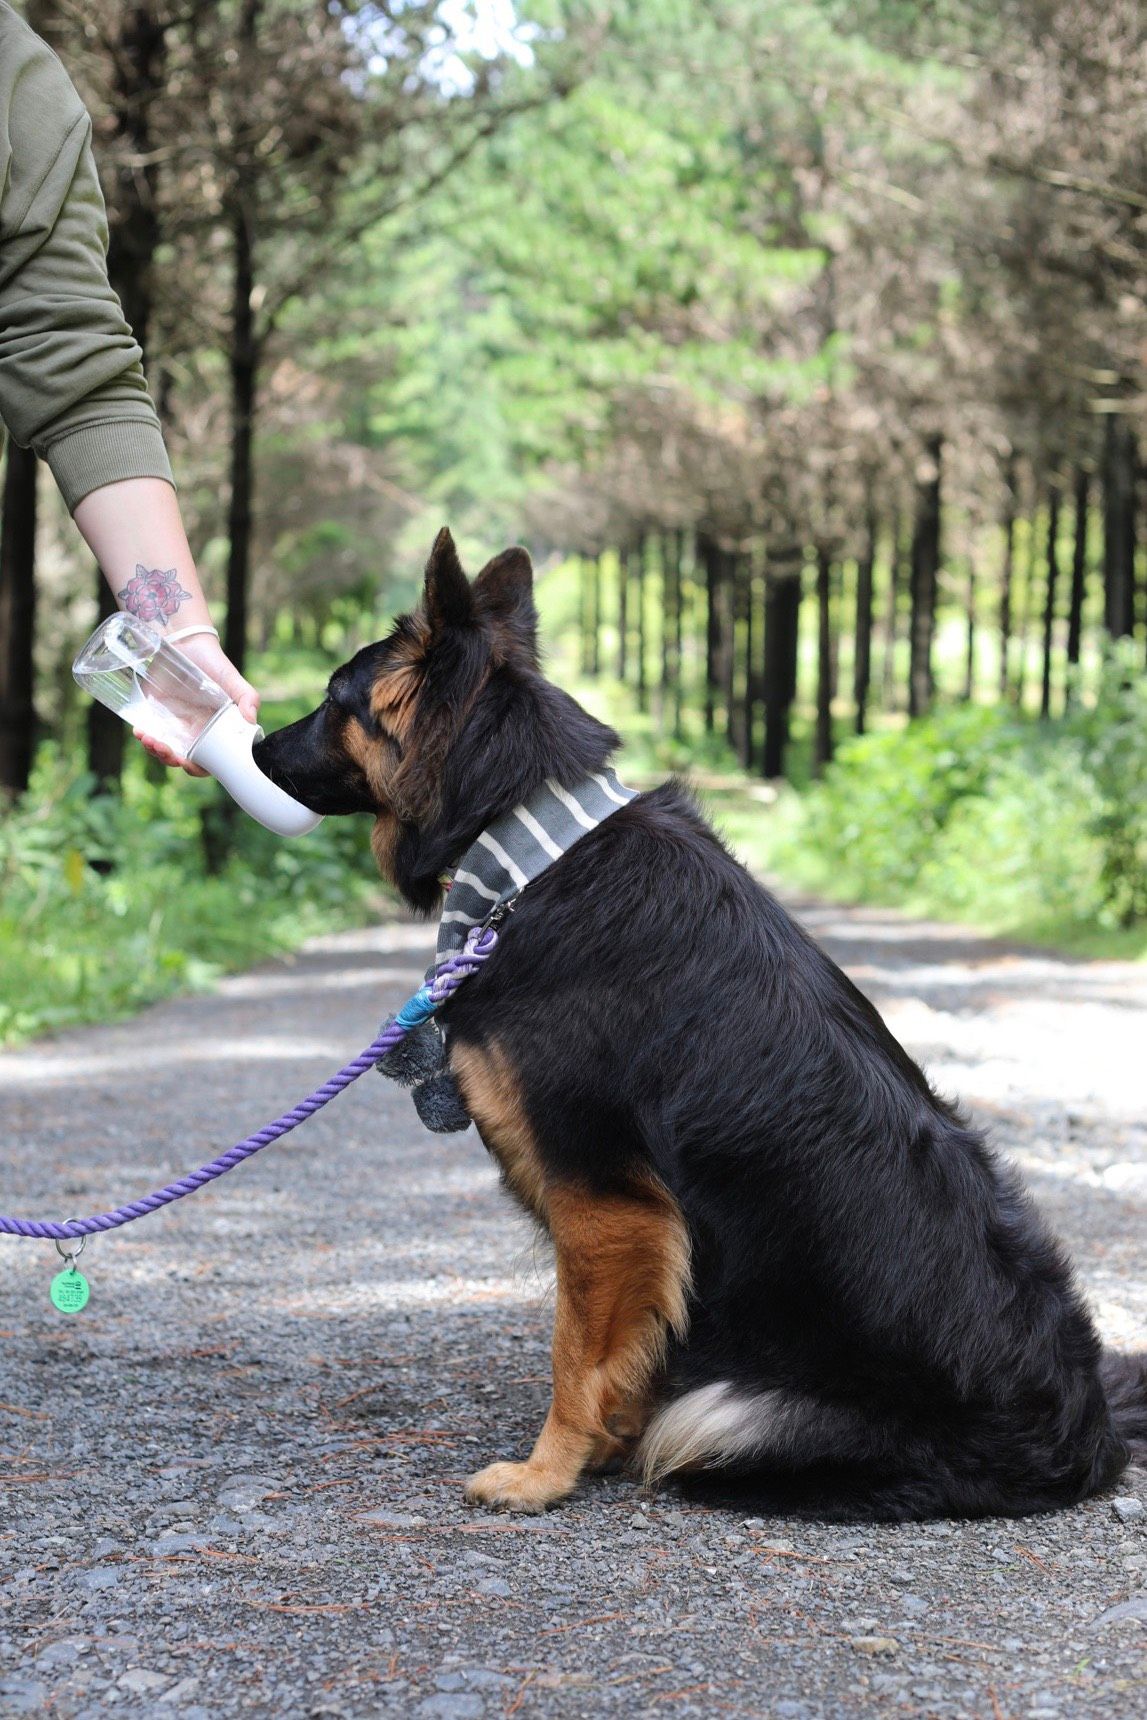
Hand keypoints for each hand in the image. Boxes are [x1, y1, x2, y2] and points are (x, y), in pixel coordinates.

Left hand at [135, 634, 261, 776]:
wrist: (186, 641)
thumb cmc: (213, 662)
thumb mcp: (232, 679)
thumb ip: (248, 696)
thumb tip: (251, 720)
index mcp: (214, 731)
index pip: (206, 761)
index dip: (197, 768)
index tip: (188, 763)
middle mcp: (193, 731)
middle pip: (181, 758)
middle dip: (170, 759)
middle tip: (164, 750)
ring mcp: (172, 723)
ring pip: (162, 748)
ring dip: (154, 750)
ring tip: (149, 739)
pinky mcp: (154, 713)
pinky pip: (147, 731)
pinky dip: (142, 736)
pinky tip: (140, 732)